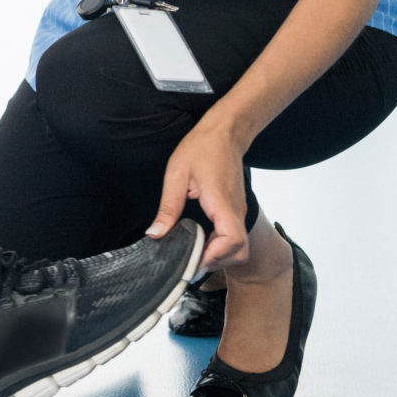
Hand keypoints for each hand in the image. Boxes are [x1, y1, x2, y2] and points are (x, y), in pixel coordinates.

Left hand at [149, 118, 248, 269]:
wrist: (225, 133)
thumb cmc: (201, 148)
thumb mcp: (177, 174)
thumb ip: (168, 207)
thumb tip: (155, 234)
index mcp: (222, 203)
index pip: (232, 240)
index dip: (215, 256)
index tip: (194, 260)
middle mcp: (236, 211)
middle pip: (240, 252)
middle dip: (217, 262)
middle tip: (191, 263)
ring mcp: (239, 212)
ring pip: (240, 248)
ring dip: (220, 257)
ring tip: (195, 255)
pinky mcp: (236, 211)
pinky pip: (234, 238)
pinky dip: (221, 248)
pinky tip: (202, 243)